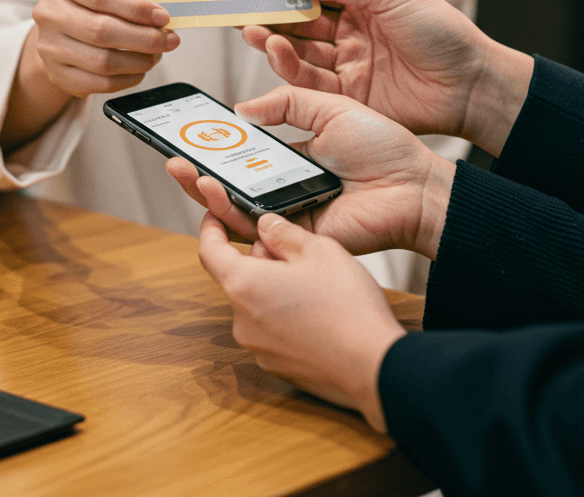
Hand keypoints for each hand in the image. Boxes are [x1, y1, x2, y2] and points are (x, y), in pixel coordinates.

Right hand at [0, 0, 178, 149]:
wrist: (58, 32)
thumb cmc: (88, 7)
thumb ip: (128, 3)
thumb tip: (162, 21)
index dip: (136, 8)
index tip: (162, 17)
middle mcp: (50, 13)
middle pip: (102, 31)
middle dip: (144, 39)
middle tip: (169, 40)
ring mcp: (49, 46)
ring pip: (101, 61)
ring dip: (138, 61)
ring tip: (156, 55)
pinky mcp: (56, 74)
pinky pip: (98, 83)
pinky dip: (126, 79)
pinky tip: (139, 70)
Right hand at [166, 85, 454, 259]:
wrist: (416, 184)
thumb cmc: (383, 146)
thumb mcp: (330, 107)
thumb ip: (288, 103)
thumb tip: (242, 109)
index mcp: (293, 155)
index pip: (244, 150)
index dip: (217, 143)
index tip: (191, 130)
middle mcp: (287, 185)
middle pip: (232, 181)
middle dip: (199, 170)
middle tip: (174, 155)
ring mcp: (290, 212)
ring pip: (236, 207)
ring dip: (206, 190)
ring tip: (185, 172)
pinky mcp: (297, 236)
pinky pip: (257, 228)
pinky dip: (231, 213)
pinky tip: (215, 192)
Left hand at [198, 211, 405, 430]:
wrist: (373, 368)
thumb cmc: (347, 307)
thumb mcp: (319, 250)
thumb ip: (284, 233)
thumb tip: (265, 225)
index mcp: (245, 285)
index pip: (209, 252)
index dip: (211, 229)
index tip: (215, 216)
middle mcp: (242, 321)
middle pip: (240, 277)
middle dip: (264, 260)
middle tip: (300, 253)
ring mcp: (258, 349)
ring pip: (258, 304)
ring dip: (277, 289)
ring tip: (319, 287)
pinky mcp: (277, 367)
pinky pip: (273, 330)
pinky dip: (287, 317)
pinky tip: (321, 316)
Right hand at [243, 0, 532, 156]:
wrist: (471, 84)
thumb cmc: (441, 31)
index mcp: (362, 4)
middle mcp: (351, 35)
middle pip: (301, 25)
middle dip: (271, 18)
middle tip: (242, 11)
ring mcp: (349, 67)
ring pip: (301, 54)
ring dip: (275, 43)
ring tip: (257, 33)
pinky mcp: (350, 99)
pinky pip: (312, 85)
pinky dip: (290, 71)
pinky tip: (278, 56)